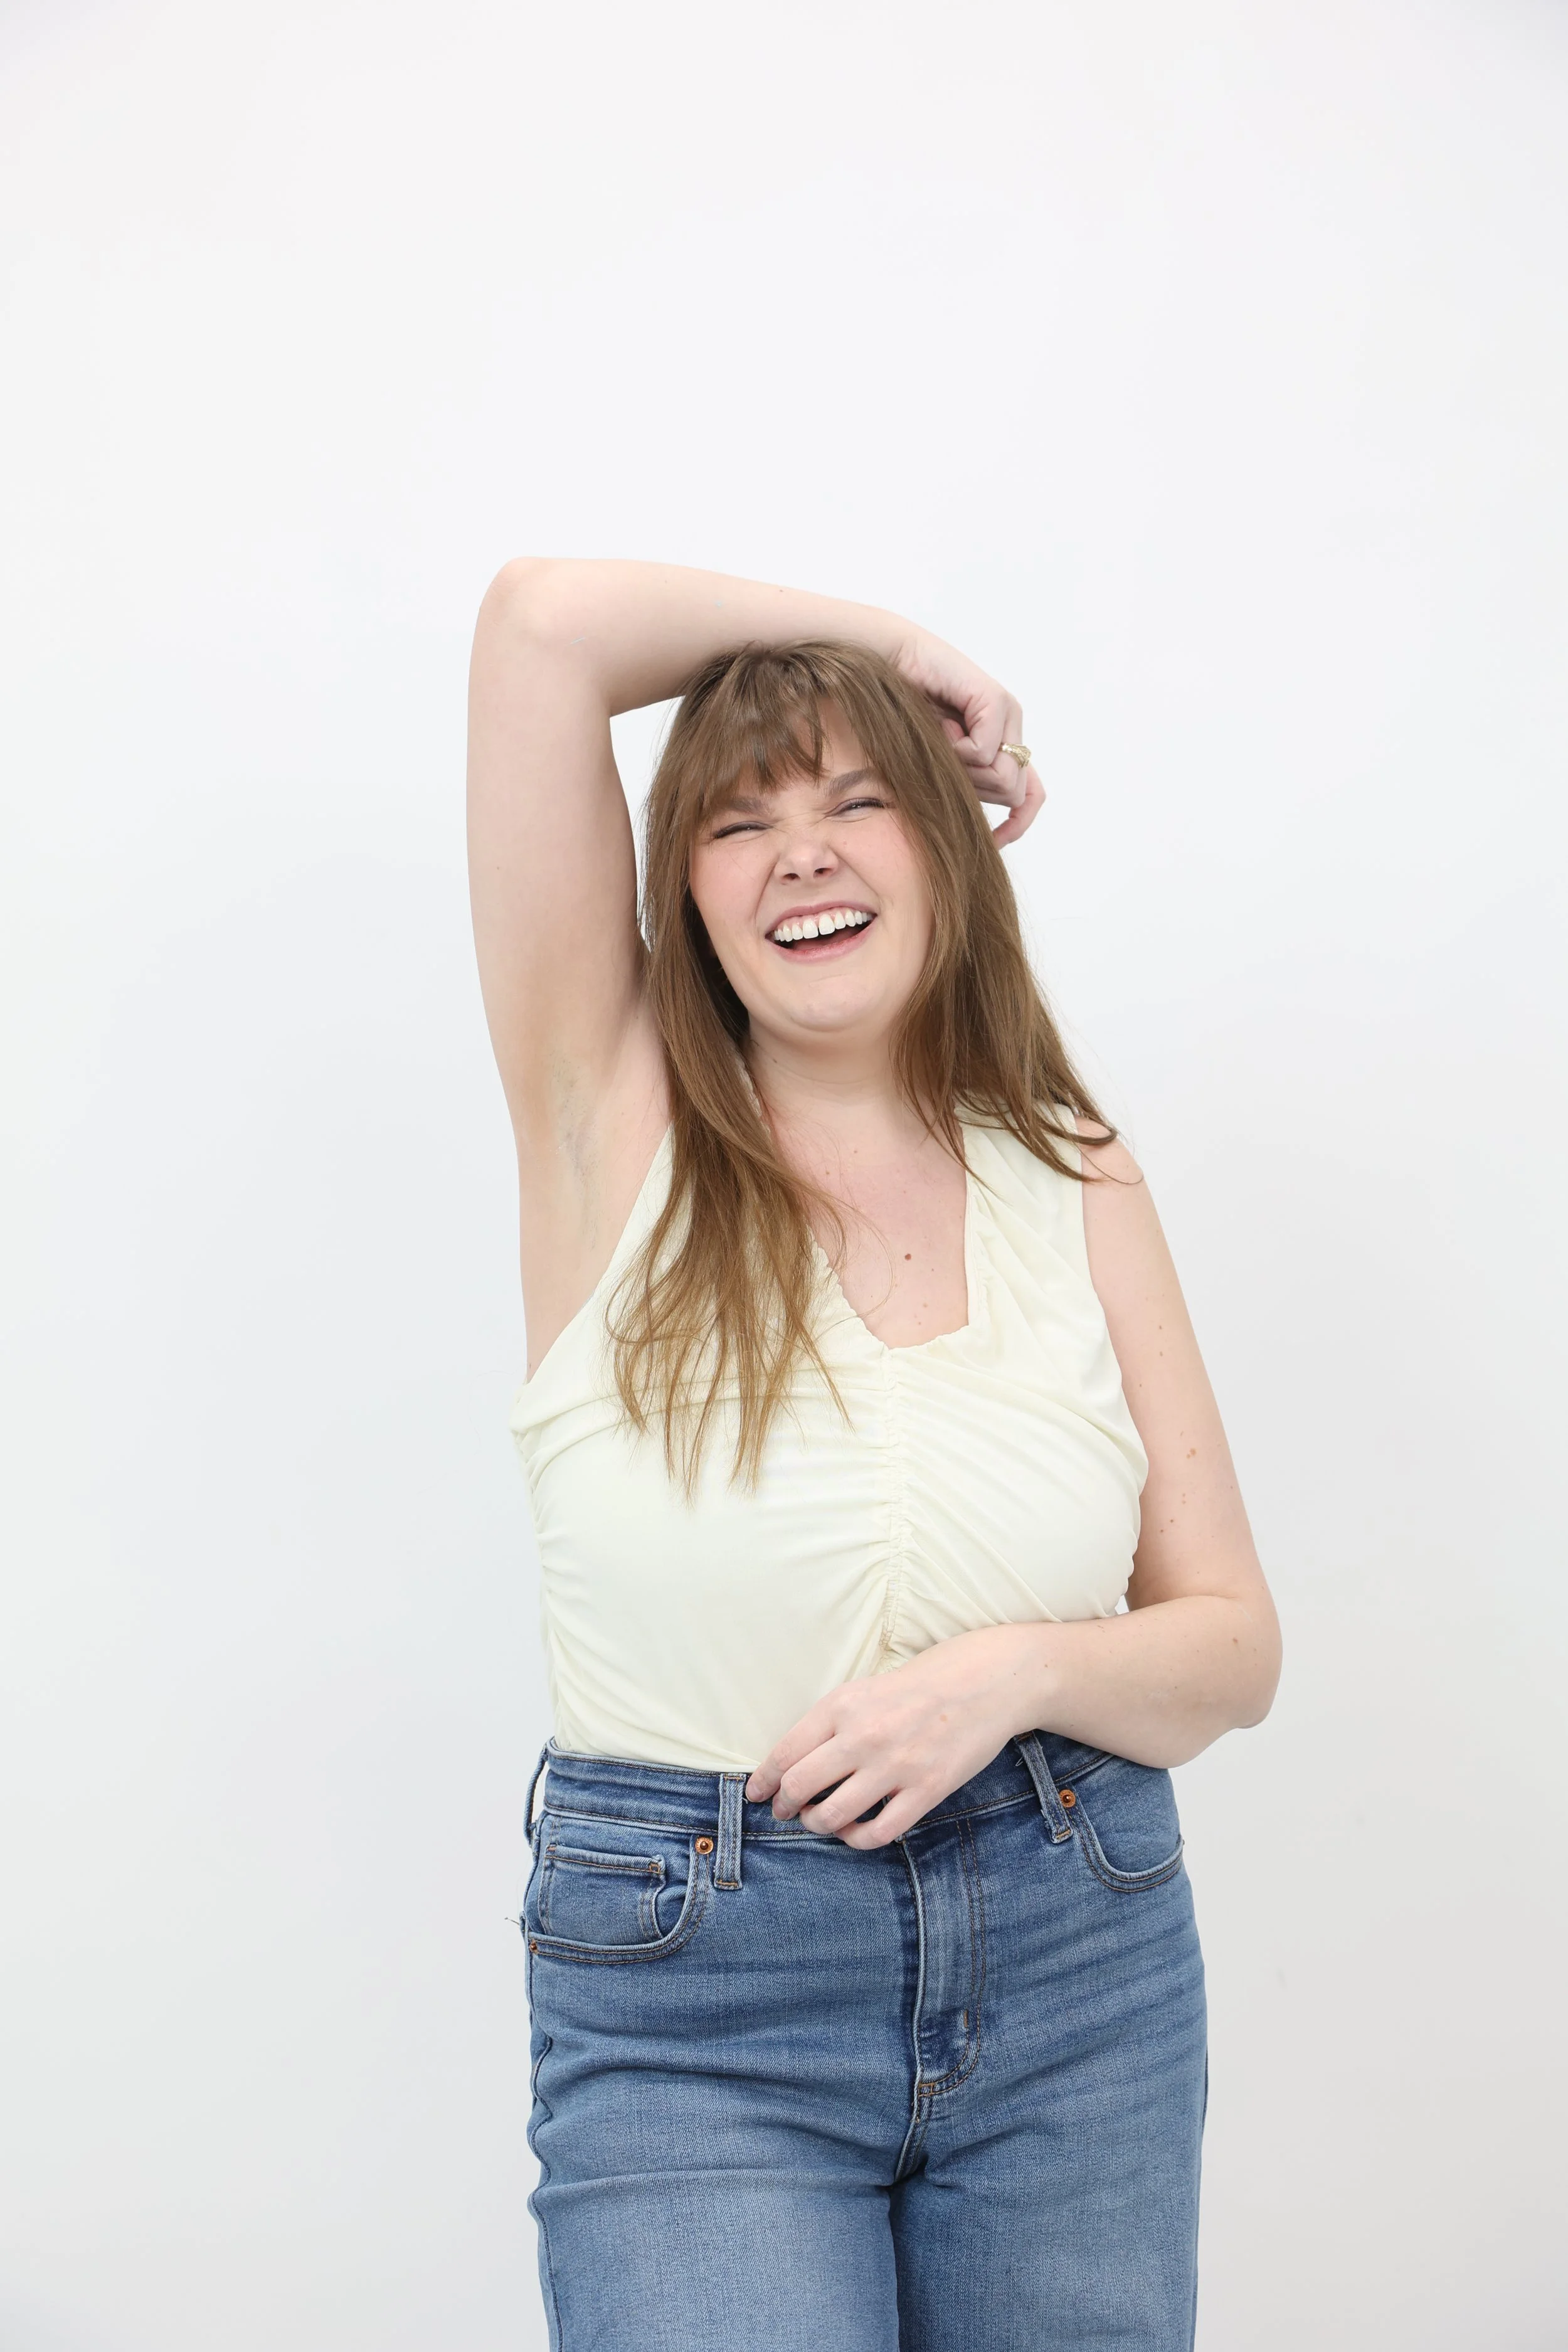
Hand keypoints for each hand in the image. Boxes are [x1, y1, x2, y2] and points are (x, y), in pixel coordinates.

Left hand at [743, 1624, 1045, 1849]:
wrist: (981, 1683)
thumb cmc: (917, 1686)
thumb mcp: (863, 1690)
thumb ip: (828, 1723)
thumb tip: (791, 1763)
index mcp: (842, 1705)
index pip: (785, 1753)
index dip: (765, 1781)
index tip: (758, 1794)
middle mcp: (863, 1735)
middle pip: (800, 1786)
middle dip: (784, 1806)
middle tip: (784, 1812)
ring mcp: (895, 1765)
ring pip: (833, 1814)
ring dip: (817, 1824)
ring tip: (818, 1821)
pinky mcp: (926, 1790)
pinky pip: (877, 1832)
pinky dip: (856, 1840)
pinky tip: (854, 1832)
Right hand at [893, 632, 1045, 848]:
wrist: (886, 662)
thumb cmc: (902, 713)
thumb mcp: (938, 763)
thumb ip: (965, 786)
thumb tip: (988, 830)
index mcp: (1003, 744)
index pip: (1031, 795)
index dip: (1019, 824)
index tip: (994, 841)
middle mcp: (1011, 728)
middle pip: (1012, 793)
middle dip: (974, 790)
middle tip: (945, 758)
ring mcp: (1008, 713)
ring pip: (1001, 778)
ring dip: (962, 769)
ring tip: (943, 737)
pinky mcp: (995, 700)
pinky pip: (984, 754)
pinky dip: (956, 749)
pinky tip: (943, 723)